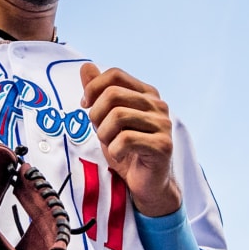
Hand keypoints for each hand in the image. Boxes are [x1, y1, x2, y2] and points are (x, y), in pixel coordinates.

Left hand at [79, 62, 181, 216]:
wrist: (146, 184)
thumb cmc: (127, 150)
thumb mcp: (107, 119)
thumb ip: (98, 93)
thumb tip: (86, 66)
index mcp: (146, 93)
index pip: (115, 74)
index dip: (93, 88)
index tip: (86, 105)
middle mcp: (158, 105)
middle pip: (113, 94)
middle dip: (96, 114)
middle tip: (99, 131)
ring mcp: (163, 125)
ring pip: (118, 117)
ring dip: (105, 135)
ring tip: (111, 144)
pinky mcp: (163, 145)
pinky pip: (126, 140)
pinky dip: (115, 150)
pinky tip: (120, 156)